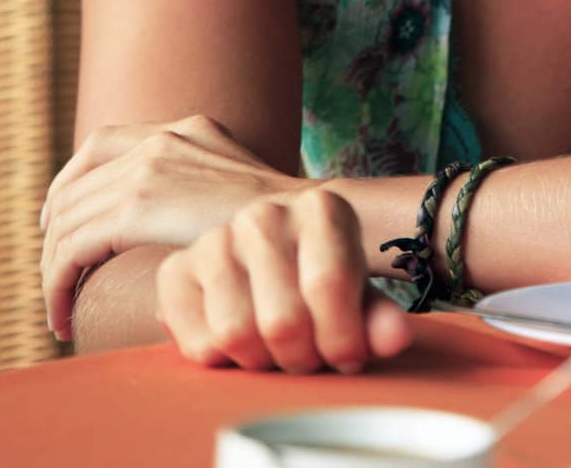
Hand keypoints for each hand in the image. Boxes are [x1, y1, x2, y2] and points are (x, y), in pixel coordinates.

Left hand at [41, 114, 305, 341]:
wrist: (302, 228)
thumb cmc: (277, 225)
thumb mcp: (238, 189)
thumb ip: (200, 187)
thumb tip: (170, 217)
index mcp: (184, 129)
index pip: (99, 144)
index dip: (68, 183)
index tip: (59, 221)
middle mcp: (162, 138)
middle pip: (77, 184)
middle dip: (55, 235)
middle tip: (55, 276)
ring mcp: (151, 166)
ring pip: (70, 220)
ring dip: (53, 268)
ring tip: (60, 307)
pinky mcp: (140, 205)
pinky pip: (75, 246)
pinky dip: (58, 281)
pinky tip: (66, 311)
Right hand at [156, 186, 411, 372]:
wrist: (269, 261)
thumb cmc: (321, 281)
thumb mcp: (358, 295)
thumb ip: (378, 318)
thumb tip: (395, 339)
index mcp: (320, 208)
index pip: (329, 284)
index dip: (341, 339)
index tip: (348, 357)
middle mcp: (264, 214)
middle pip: (282, 320)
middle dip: (302, 358)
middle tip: (310, 358)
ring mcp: (215, 237)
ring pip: (235, 333)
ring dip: (261, 362)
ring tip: (277, 351)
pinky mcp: (175, 269)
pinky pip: (197, 343)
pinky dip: (222, 361)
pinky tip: (241, 344)